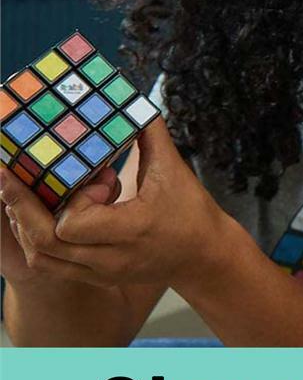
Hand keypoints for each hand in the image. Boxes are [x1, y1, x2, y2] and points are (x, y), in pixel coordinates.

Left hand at [7, 117, 233, 289]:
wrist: (205, 256)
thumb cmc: (193, 212)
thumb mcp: (174, 171)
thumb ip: (150, 136)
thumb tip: (132, 102)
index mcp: (131, 231)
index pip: (72, 223)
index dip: (74, 198)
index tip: (99, 179)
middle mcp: (111, 258)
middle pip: (44, 243)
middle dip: (21, 208)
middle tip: (7, 176)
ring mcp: (101, 272)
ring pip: (41, 257)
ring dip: (25, 226)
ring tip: (18, 195)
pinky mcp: (97, 277)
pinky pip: (51, 265)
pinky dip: (37, 240)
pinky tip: (37, 216)